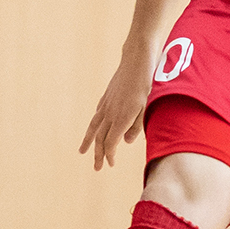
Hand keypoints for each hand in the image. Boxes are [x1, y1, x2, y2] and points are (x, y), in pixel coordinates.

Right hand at [79, 48, 155, 169]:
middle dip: (97, 154)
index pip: (110, 142)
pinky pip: (97, 115)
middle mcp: (110, 113)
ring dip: (89, 141)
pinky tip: (93, 130)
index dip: (109, 155)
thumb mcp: (147, 107)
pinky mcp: (106, 97)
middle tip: (96, 168)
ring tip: (82, 152)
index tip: (110, 164)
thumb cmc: (147, 84)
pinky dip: (93, 126)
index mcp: (121, 117)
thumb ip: (137, 126)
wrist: (137, 60)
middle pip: (100, 138)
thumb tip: (126, 142)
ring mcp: (106, 104)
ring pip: (93, 127)